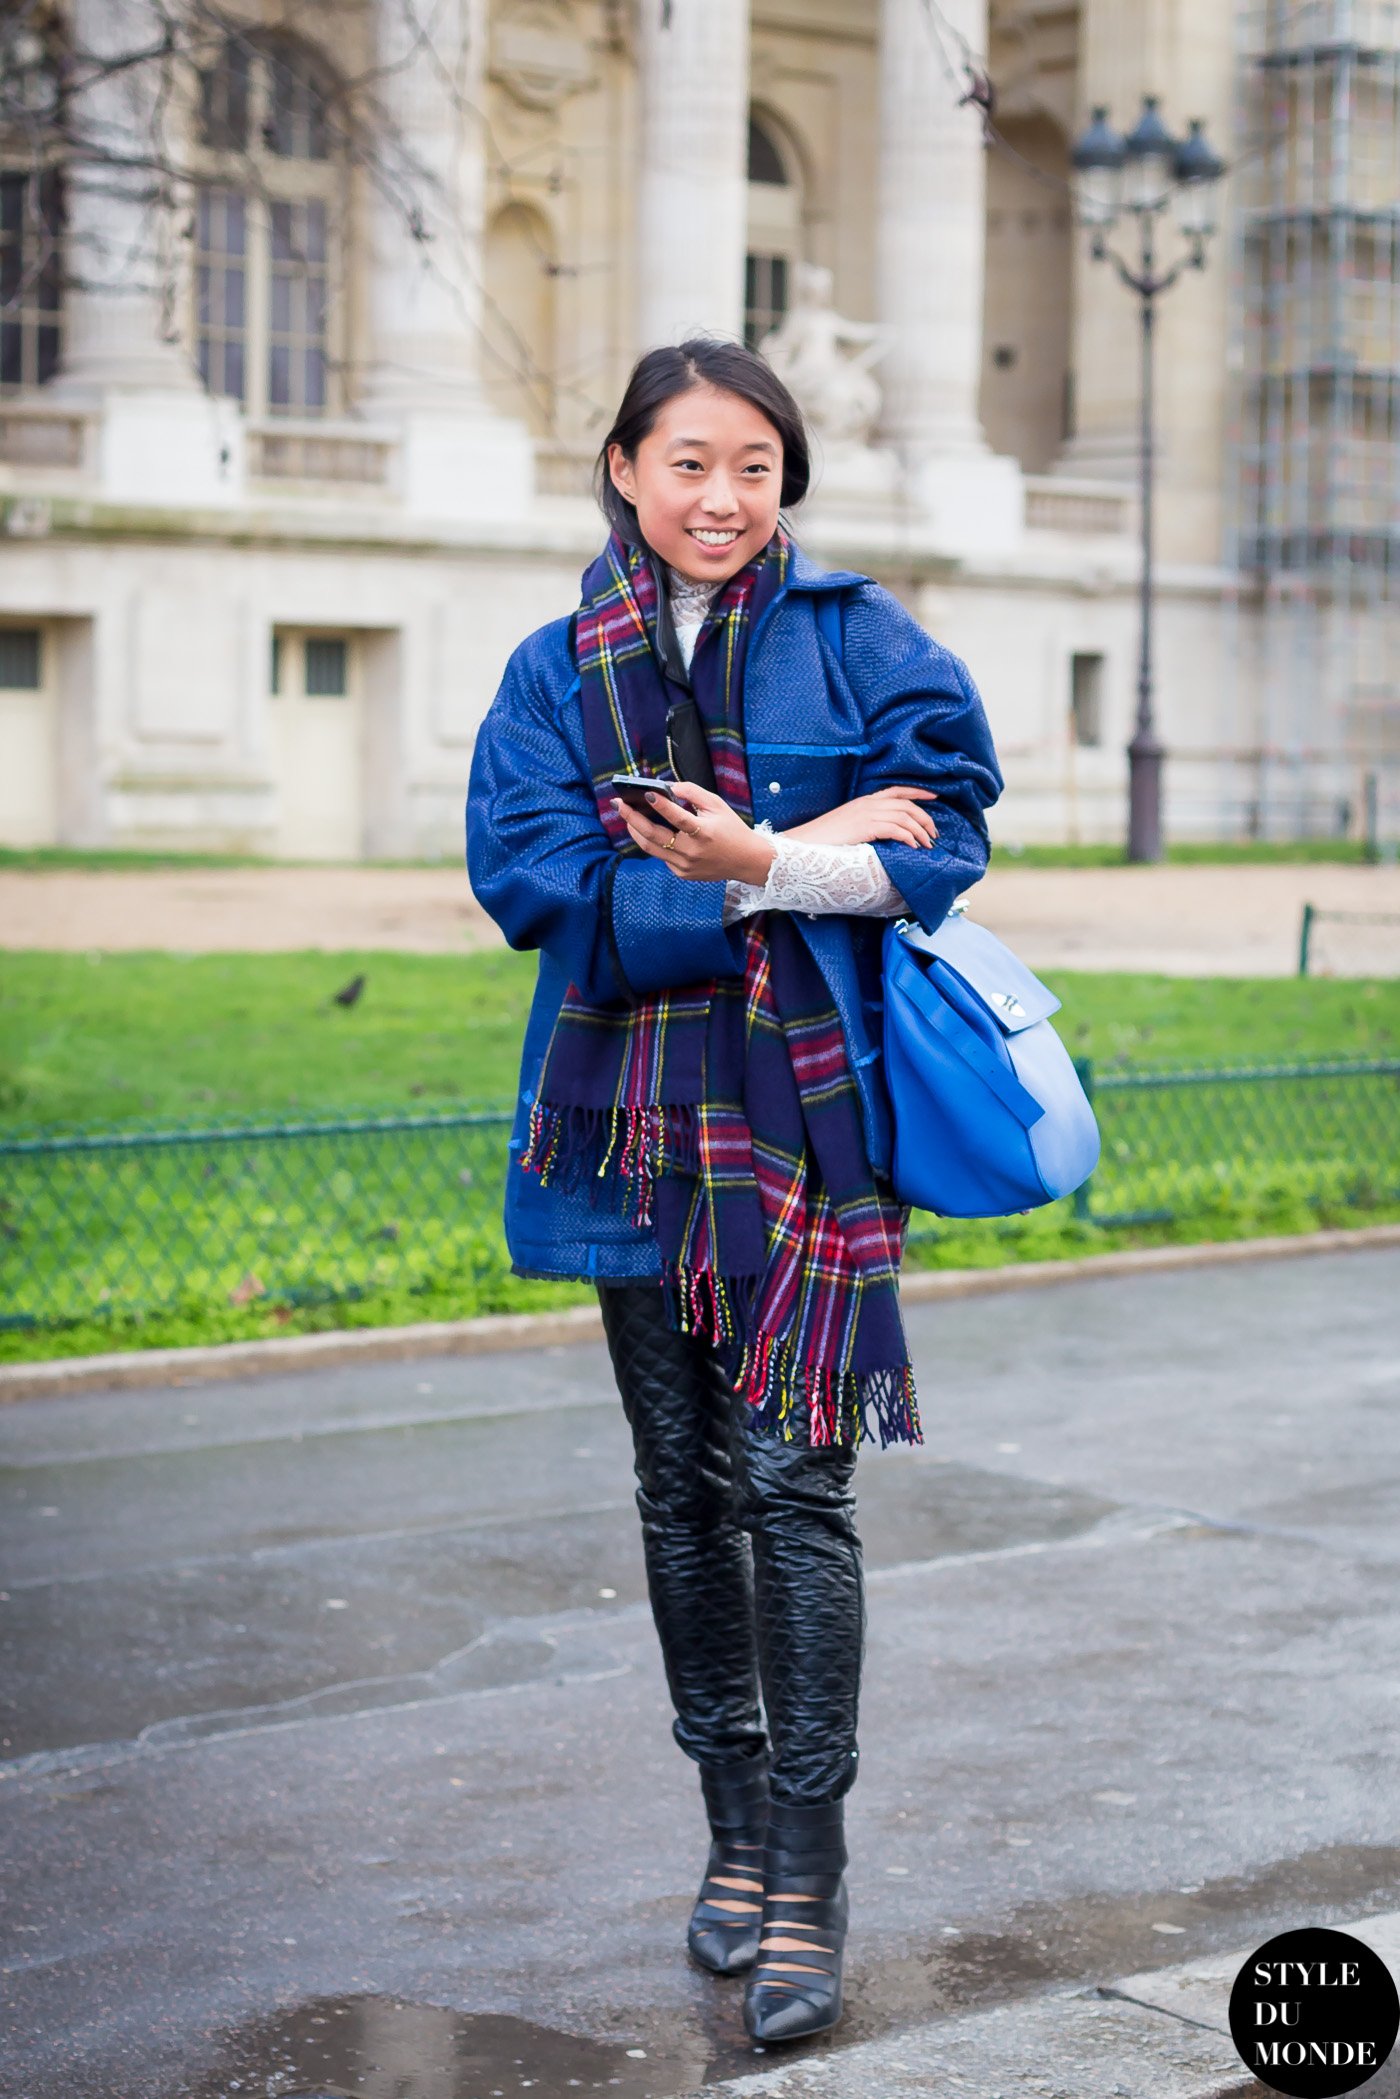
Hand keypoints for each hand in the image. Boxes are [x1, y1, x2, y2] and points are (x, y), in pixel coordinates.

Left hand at [611, 779, 777, 884]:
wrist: (747, 861)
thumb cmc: (732, 829)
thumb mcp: (717, 805)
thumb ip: (693, 793)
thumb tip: (669, 788)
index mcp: (704, 832)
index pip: (678, 817)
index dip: (661, 805)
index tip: (647, 793)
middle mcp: (692, 851)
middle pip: (654, 835)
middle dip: (632, 818)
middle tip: (619, 804)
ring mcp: (685, 865)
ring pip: (651, 848)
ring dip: (635, 831)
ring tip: (626, 816)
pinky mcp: (682, 873)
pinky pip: (662, 856)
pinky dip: (654, 842)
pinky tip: (648, 830)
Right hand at [783, 786, 937, 849]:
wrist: (805, 843)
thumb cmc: (825, 839)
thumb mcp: (848, 825)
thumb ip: (867, 823)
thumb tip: (884, 833)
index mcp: (865, 800)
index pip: (897, 790)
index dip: (918, 792)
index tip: (934, 797)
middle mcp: (868, 803)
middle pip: (906, 804)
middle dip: (925, 817)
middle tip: (934, 833)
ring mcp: (867, 814)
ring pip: (904, 816)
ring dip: (920, 831)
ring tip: (928, 844)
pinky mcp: (866, 826)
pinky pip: (895, 829)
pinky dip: (908, 836)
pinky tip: (913, 846)